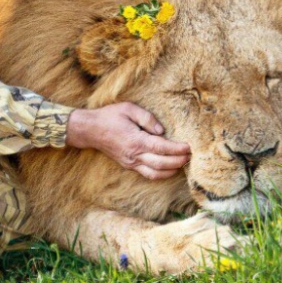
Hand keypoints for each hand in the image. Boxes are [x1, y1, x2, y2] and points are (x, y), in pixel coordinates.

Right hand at [66, 103, 190, 179]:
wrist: (90, 130)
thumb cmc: (109, 117)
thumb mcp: (128, 109)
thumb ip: (147, 118)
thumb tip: (161, 130)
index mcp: (135, 141)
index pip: (162, 148)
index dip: (177, 149)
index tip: (189, 147)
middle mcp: (134, 155)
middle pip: (162, 164)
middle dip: (179, 161)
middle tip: (191, 155)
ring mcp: (131, 163)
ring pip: (156, 174)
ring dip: (172, 170)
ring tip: (183, 162)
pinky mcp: (129, 165)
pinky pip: (148, 174)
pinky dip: (161, 174)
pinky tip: (170, 168)